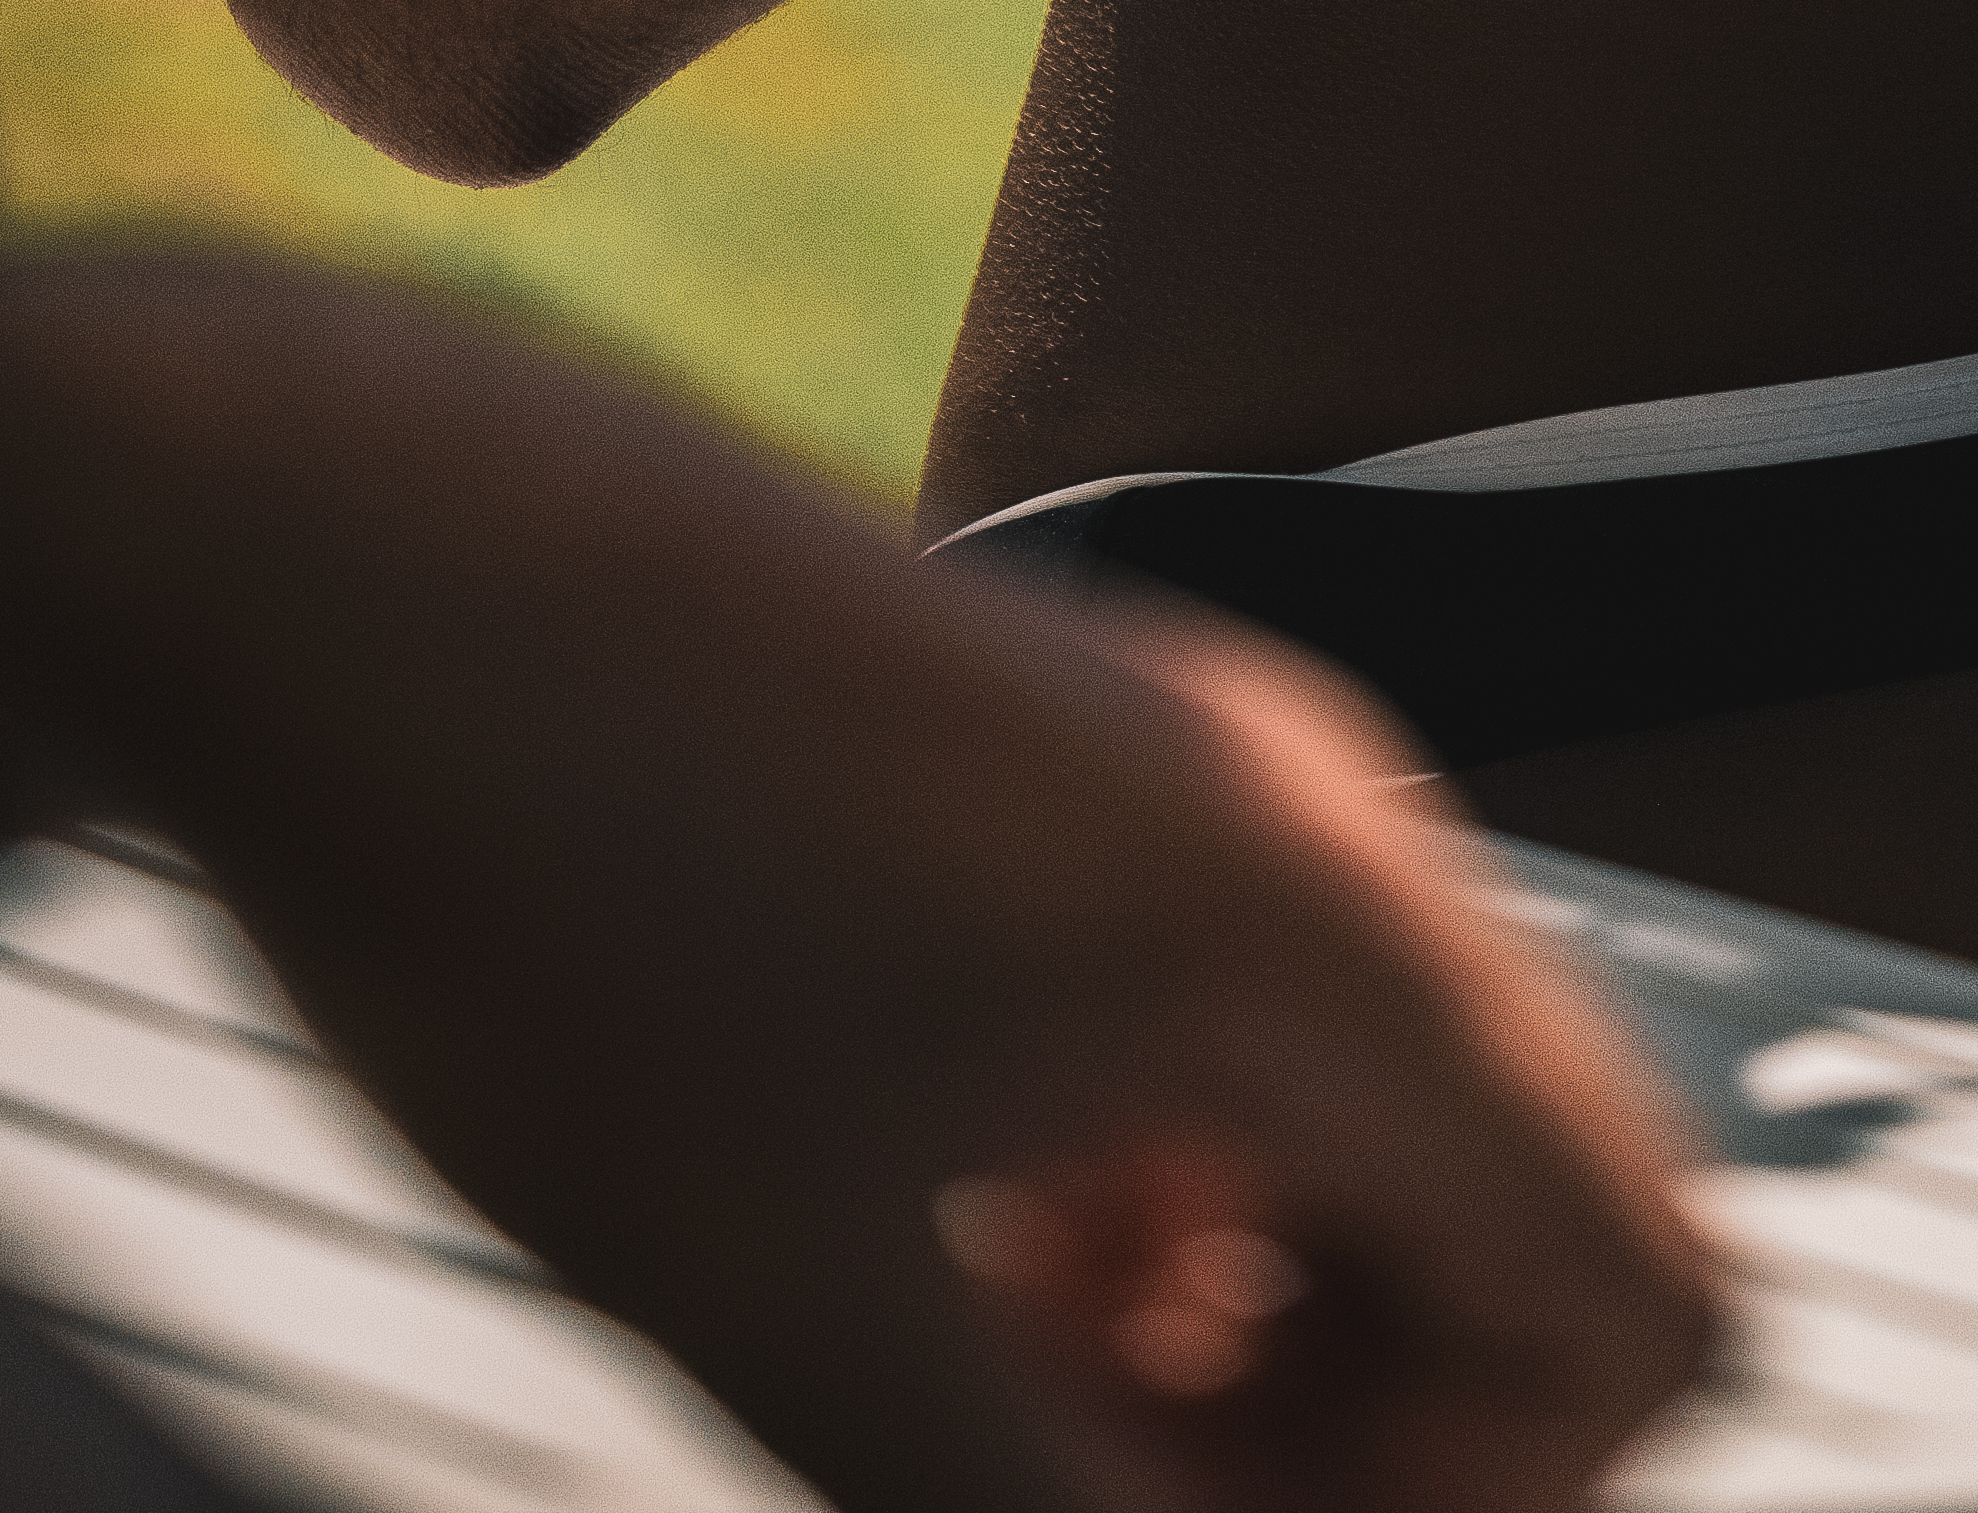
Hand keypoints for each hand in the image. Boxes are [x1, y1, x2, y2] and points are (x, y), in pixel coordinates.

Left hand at [0, 249, 1721, 1511]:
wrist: (350, 554)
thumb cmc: (559, 893)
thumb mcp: (785, 1303)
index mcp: (1313, 944)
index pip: (1627, 1306)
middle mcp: (1318, 834)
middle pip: (1530, 1225)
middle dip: (1358, 1448)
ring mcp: (1209, 785)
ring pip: (1375, 1149)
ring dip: (1247, 1350)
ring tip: (985, 1431)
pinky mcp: (1094, 782)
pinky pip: (1243, 1051)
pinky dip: (1159, 1221)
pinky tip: (942, 1283)